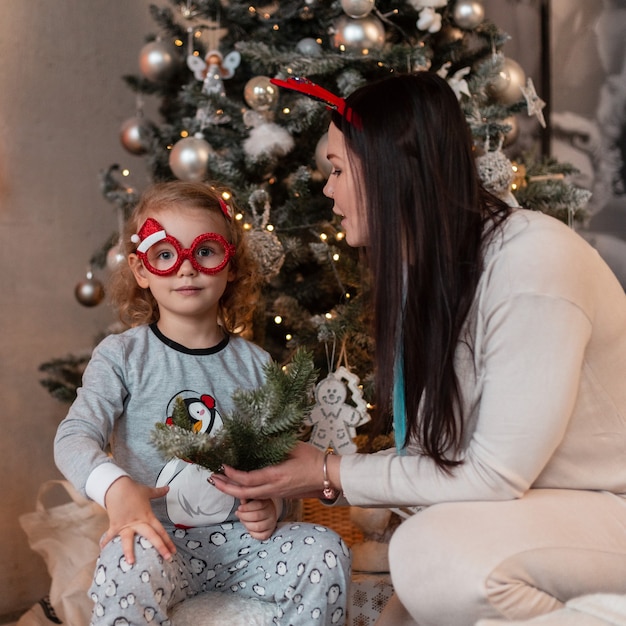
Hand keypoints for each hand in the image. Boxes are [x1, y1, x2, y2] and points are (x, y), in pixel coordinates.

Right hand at [101, 476, 175, 564]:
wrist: (117, 486)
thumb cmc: (133, 489)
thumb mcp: (148, 491)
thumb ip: (158, 492)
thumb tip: (168, 488)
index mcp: (148, 516)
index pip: (160, 530)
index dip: (167, 540)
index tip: (173, 551)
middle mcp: (138, 522)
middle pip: (151, 535)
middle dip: (160, 547)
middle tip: (167, 558)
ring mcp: (126, 524)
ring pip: (129, 539)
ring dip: (129, 550)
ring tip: (131, 562)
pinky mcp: (115, 524)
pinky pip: (110, 535)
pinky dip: (106, 542)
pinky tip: (102, 551)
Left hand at [211, 442, 338, 499]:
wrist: (328, 476)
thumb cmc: (313, 459)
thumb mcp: (293, 446)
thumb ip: (275, 444)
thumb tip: (258, 436)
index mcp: (276, 476)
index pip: (248, 479)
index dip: (233, 475)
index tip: (222, 467)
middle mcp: (274, 489)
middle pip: (244, 494)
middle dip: (226, 487)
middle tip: (212, 480)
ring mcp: (276, 494)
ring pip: (249, 497)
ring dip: (233, 491)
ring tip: (221, 483)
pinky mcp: (279, 495)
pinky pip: (257, 496)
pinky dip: (244, 492)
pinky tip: (239, 485)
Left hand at [236, 499, 277, 539]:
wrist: (266, 513)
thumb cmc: (256, 506)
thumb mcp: (252, 500)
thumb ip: (246, 499)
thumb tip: (242, 498)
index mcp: (267, 502)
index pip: (258, 504)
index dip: (247, 507)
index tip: (239, 508)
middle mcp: (271, 513)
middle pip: (257, 516)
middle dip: (244, 516)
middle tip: (238, 514)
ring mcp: (272, 523)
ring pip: (258, 527)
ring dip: (246, 524)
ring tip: (242, 520)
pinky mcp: (270, 532)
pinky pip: (261, 536)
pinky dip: (252, 533)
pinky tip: (249, 528)